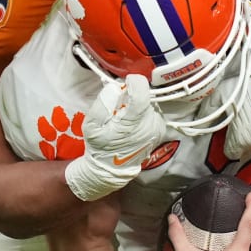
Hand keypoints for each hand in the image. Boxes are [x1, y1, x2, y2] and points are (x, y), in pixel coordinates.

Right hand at [63, 75, 170, 201]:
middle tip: (118, 107)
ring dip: (136, 105)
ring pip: (148, 103)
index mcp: (132, 122)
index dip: (133, 81)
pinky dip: (142, 113)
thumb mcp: (91, 126)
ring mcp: (157, 128)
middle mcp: (149, 124)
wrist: (111, 169)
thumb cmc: (99, 147)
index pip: (141, 92)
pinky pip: (151, 111)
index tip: (126, 81)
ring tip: (124, 118)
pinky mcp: (160, 129)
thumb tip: (114, 88)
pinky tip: (132, 123)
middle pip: (144, 96)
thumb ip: (102, 104)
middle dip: (131, 96)